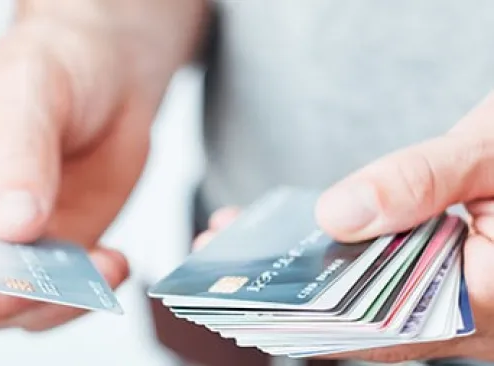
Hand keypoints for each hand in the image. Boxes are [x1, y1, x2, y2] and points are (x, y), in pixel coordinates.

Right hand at [0, 1, 201, 330]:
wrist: (107, 81)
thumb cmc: (50, 67)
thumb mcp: (30, 94)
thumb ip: (19, 159)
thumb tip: (11, 229)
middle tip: (26, 278)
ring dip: (39, 303)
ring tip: (92, 271)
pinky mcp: (39, 256)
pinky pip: (45, 301)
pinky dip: (77, 297)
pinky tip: (111, 265)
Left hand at [195, 92, 493, 361]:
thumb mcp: (492, 152)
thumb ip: (421, 182)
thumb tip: (339, 214)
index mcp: (491, 300)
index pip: (384, 331)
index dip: (313, 325)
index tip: (250, 307)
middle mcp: (469, 309)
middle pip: (363, 318)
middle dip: (292, 298)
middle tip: (226, 275)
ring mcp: (455, 292)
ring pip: (368, 295)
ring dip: (308, 273)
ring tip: (247, 246)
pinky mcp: (444, 269)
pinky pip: (381, 271)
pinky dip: (339, 254)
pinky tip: (298, 232)